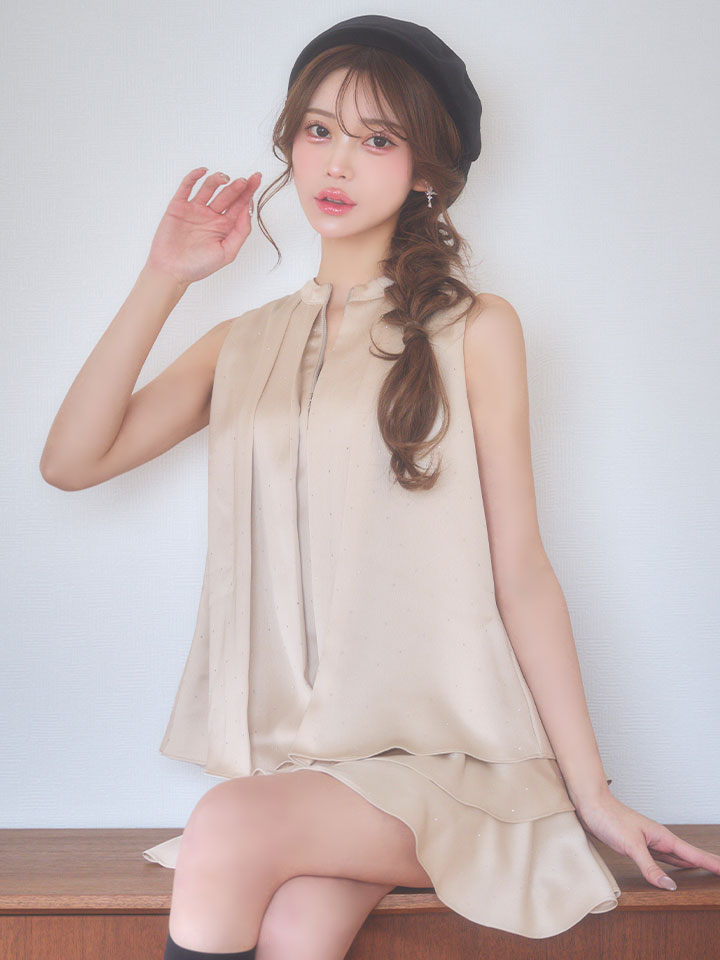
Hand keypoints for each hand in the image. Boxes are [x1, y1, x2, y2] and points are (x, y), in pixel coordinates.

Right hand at [145, 166, 261, 284]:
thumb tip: (248, 211)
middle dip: (237, 187)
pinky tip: (203, 171)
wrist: (172, 271)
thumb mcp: (227, 253)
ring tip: (226, 179)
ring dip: (218, 180)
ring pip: (209, 188)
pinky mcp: (179, 206)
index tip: (257, 180)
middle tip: (245, 181)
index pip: (240, 205)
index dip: (249, 192)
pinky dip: (194, 177)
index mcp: (225, 226)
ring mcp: (195, 209)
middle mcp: (211, 215)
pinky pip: (187, 187)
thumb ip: (240, 232)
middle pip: (228, 195)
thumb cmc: (199, 266)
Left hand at [574, 790, 719, 889]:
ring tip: (707, 871)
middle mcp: (658, 839)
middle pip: (689, 855)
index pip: (694, 854)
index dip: (712, 863)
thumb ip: (650, 866)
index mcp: (662, 837)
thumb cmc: (609, 818)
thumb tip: (670, 886)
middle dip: (707, 864)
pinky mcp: (636, 846)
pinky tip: (674, 870)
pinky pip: (661, 858)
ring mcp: (648, 842)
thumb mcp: (630, 845)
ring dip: (691, 865)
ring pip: (676, 857)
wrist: (590, 804)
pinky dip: (671, 866)